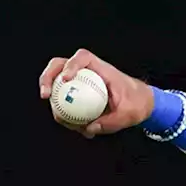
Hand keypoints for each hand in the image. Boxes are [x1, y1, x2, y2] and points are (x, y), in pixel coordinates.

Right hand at [39, 48, 155, 138]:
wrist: (140, 104)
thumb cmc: (136, 103)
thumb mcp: (129, 114)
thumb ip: (111, 122)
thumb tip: (90, 127)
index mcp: (101, 69)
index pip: (83, 57)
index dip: (71, 64)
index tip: (66, 78)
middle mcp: (87, 71)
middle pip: (60, 64)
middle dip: (48, 77)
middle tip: (45, 95)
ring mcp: (80, 81)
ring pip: (57, 82)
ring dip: (51, 96)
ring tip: (59, 118)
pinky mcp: (78, 93)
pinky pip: (65, 99)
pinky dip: (63, 110)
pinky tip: (71, 125)